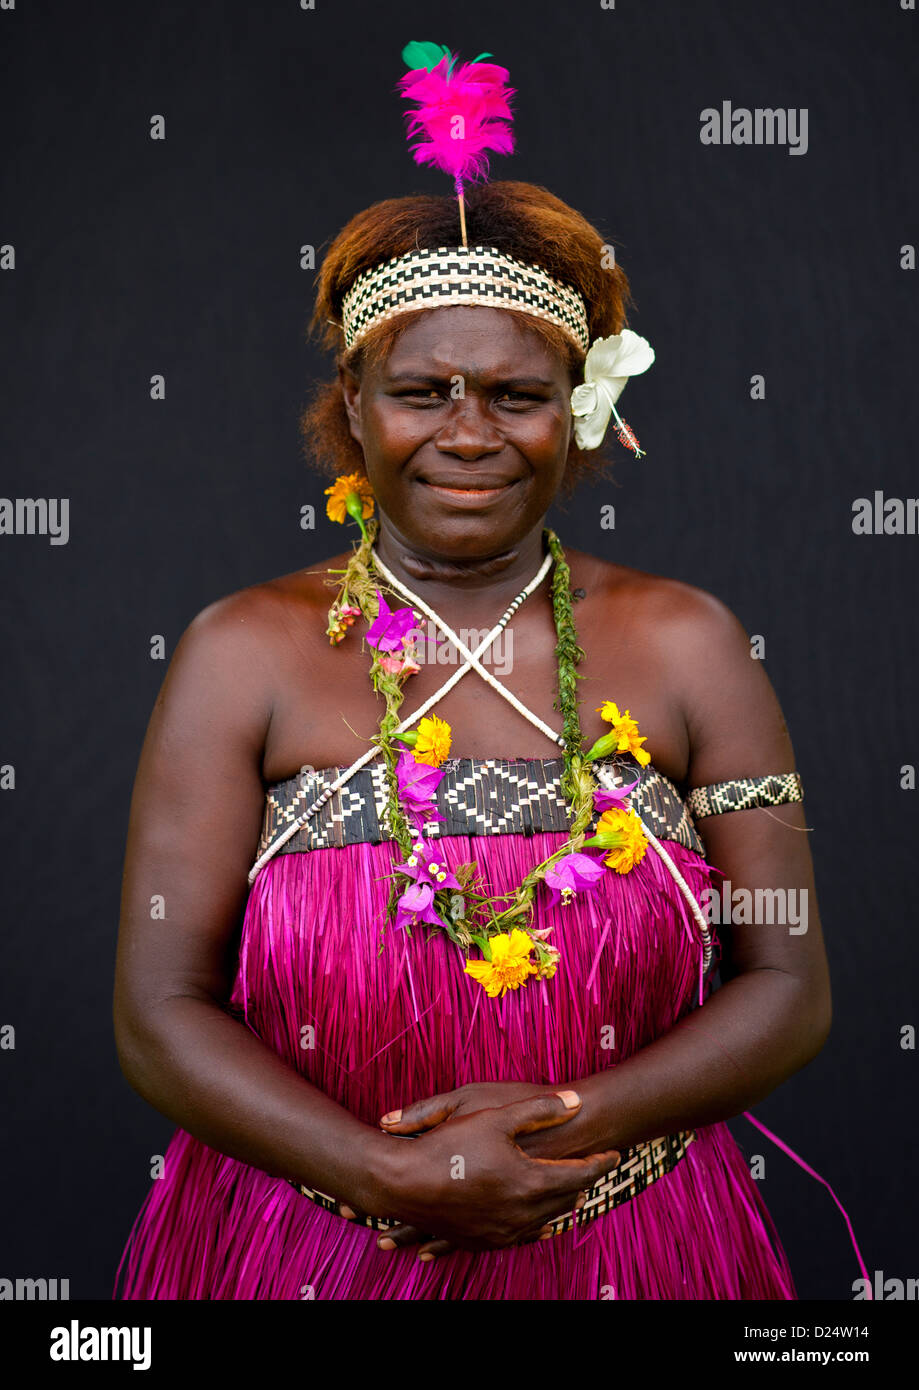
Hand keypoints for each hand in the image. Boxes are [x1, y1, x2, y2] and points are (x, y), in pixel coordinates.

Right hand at [367, 1090, 619, 1260]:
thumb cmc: (449, 1145)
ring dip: (559, 1204)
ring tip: (571, 1194)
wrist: (404, 1182)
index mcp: (530, 1182)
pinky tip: (537, 1224)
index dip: (598, 1163)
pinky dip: (533, 1225)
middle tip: (594, 1171)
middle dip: (581, 1183)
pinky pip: (518, 1236)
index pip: (579, 1174)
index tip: (613, 1153)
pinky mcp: (481, 1240)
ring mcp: (501, 1231)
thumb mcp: (497, 1116)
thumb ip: (539, 1109)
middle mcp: (521, 1213)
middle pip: (564, 1199)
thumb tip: (576, 1100)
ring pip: (543, 1220)